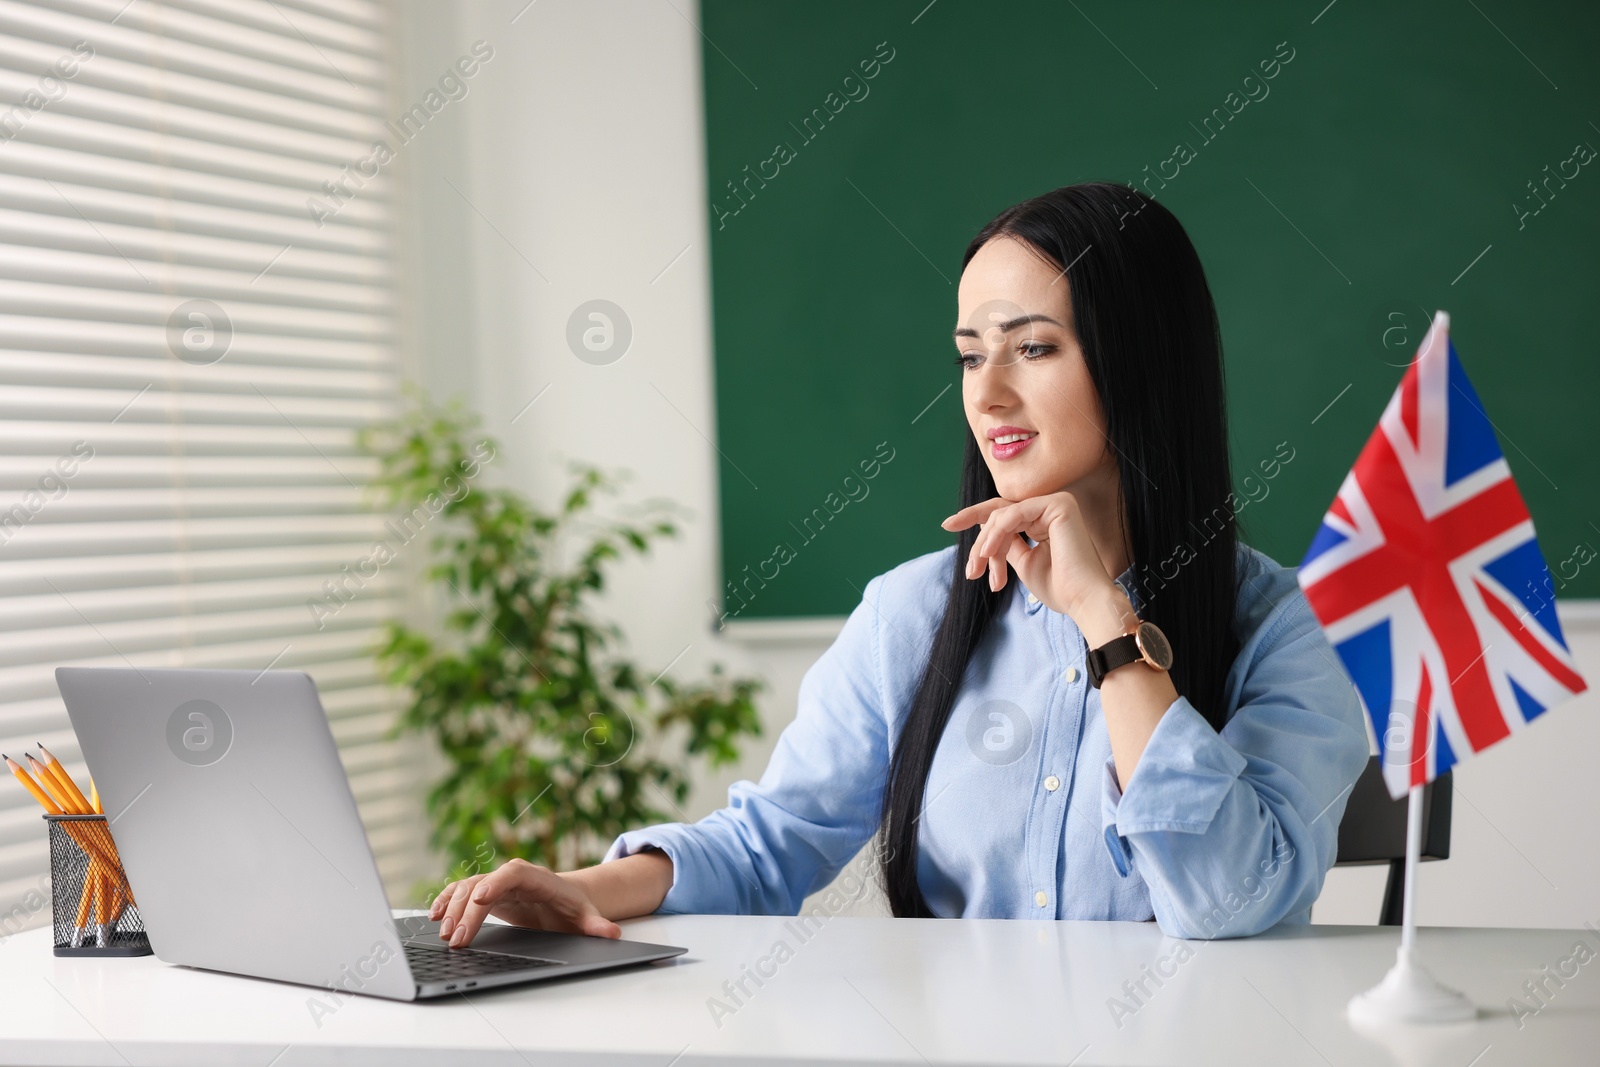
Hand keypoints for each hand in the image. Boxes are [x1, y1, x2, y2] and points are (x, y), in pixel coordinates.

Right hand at [429, 858, 621, 946]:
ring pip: (467, 889)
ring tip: (444, 934)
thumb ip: (597, 926)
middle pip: (483, 886)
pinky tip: (433, 916)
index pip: (512, 874)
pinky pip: (460, 893)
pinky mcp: (484, 893)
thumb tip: (612, 932)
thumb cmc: (573, 908)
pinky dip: (446, 902)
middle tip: (457, 940)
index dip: (496, 884)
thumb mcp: (586, 917)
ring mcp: (495, 883)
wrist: (564, 899)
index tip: (481, 899)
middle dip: (468, 912)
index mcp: (535, 877)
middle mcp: (511, 876)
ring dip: (452, 909)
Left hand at [942, 492, 1133, 640]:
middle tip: (971, 571)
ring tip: (980, 571)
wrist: (1083, 601)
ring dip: (986, 546)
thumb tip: (986, 533)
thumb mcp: (1024, 564)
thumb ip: (1007, 545)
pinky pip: (1013, 515)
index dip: (974, 518)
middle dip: (979, 542)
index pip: (1004, 514)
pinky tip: (987, 554)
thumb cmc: (1059, 588)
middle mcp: (1052, 507)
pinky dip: (995, 535)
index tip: (947, 525)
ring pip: (1002, 517)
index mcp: (1046, 520)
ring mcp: (1056, 503)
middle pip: (999, 515)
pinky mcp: (1058, 505)